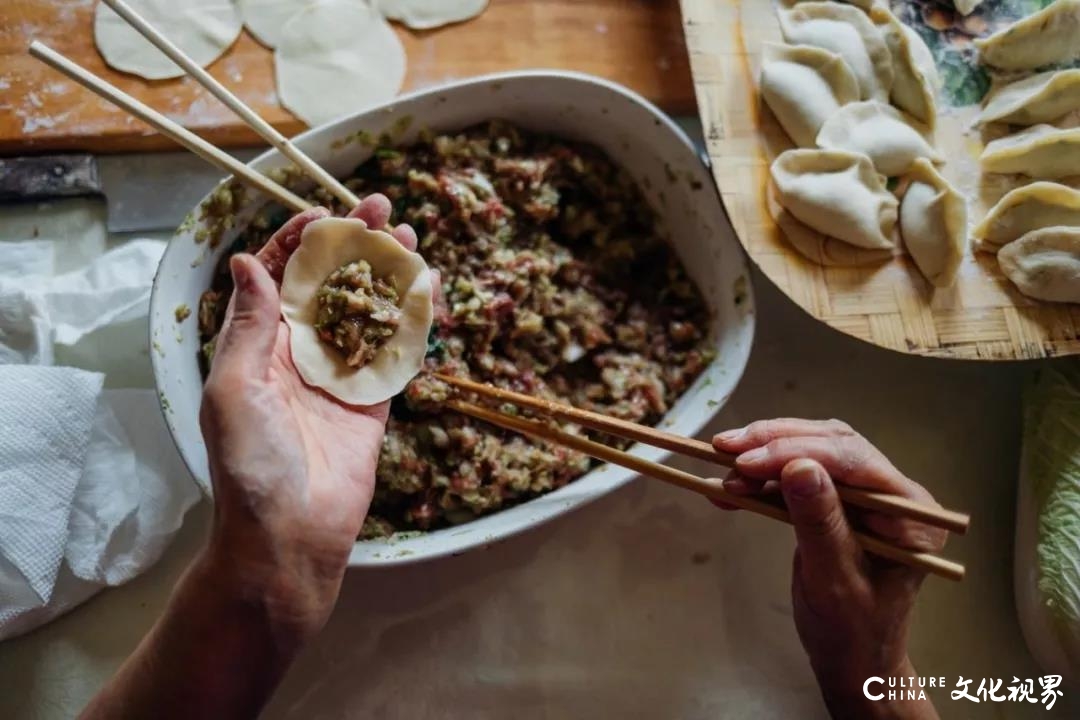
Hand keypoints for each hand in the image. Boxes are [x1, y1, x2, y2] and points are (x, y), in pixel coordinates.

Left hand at [199, 195, 419, 644]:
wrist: (289, 535)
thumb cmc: (249, 465)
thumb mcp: (234, 387)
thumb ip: (250, 325)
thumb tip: (250, 261)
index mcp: (258, 346)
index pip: (280, 278)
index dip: (301, 241)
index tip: (326, 214)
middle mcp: (300, 354)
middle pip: (331, 286)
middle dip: (355, 246)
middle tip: (383, 209)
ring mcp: (340, 377)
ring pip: (368, 312)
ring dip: (388, 274)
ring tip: (411, 238)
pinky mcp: (373, 402)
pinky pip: (396, 353)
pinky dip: (412, 321)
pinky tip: (428, 291)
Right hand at [713, 419, 944, 719]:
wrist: (851, 658)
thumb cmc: (851, 630)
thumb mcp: (834, 580)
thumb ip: (820, 522)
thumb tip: (798, 467)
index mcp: (910, 511)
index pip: (853, 460)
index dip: (797, 451)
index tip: (747, 460)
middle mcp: (892, 492)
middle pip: (831, 444)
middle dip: (774, 444)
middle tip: (725, 450)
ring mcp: (864, 494)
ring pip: (810, 452)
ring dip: (762, 457)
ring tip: (723, 472)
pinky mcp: (836, 500)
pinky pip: (797, 476)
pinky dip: (761, 478)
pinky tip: (729, 487)